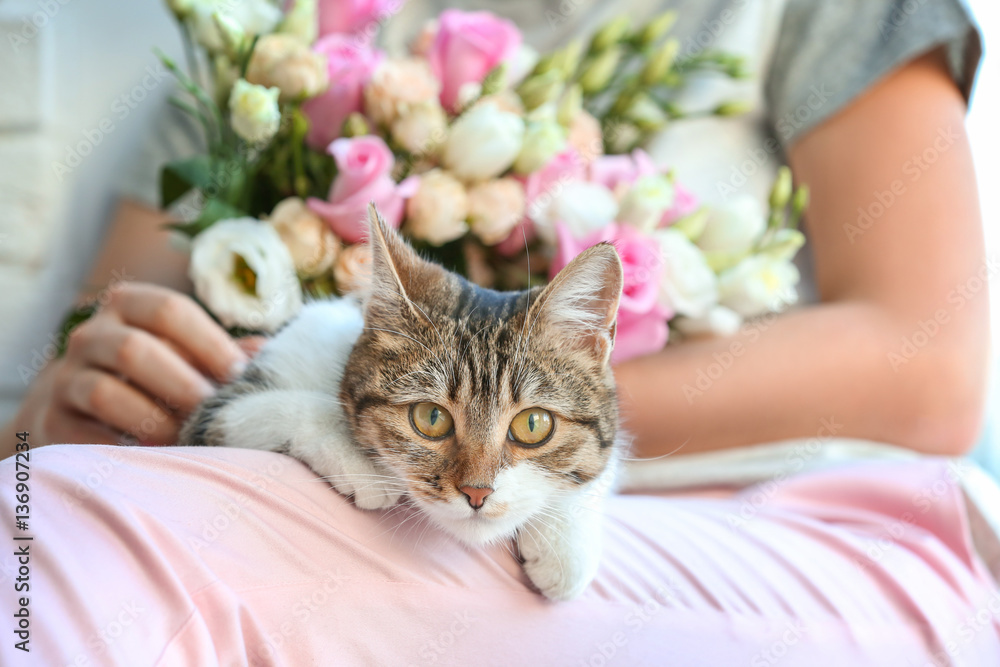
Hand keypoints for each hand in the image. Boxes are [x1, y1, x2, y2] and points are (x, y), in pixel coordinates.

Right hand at [11, 283, 251, 448]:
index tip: (239, 378)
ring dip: (153, 420)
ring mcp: (65, 379)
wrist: (79, 406)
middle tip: (214, 413)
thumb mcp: (185, 351)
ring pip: (105, 393)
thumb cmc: (155, 373)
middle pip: (135, 350)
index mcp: (128, 305)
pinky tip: (153, 458)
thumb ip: (225, 352)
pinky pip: (84, 437)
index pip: (169, 309)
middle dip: (183, 385)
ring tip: (186, 440)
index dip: (210, 343)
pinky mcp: (53, 423)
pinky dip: (123, 449)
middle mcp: (91, 336)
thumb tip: (270, 356)